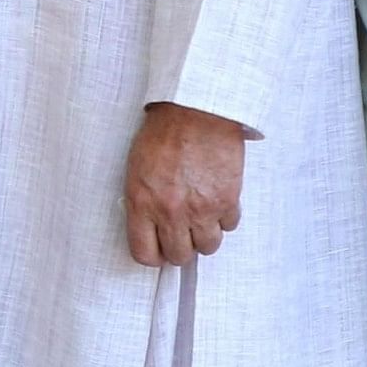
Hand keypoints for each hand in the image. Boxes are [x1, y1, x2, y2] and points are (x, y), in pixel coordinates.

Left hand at [123, 103, 246, 265]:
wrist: (196, 109)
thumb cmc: (163, 131)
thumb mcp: (137, 167)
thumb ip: (142, 201)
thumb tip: (150, 225)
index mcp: (142, 203)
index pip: (144, 254)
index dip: (153, 254)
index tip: (159, 246)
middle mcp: (171, 212)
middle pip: (179, 256)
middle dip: (181, 246)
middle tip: (183, 231)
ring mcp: (201, 209)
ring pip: (208, 247)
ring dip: (205, 235)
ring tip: (202, 216)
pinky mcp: (227, 200)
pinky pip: (230, 225)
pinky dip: (225, 217)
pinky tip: (218, 199)